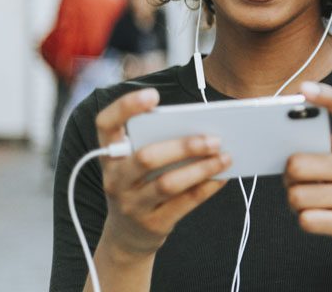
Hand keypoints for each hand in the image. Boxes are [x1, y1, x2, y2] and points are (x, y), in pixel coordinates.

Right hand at [94, 88, 230, 257]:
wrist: (127, 236)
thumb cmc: (141, 184)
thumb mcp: (135, 163)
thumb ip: (157, 142)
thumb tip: (203, 126)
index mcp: (110, 154)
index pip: (106, 124)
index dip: (125, 108)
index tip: (153, 95)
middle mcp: (115, 179)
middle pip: (146, 157)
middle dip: (184, 146)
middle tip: (215, 138)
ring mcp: (130, 204)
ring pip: (167, 183)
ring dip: (201, 168)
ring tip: (226, 156)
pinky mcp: (151, 224)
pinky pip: (183, 204)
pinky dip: (206, 188)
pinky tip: (222, 177)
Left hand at [284, 82, 331, 266]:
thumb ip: (322, 151)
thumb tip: (284, 144)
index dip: (328, 97)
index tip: (304, 89)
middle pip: (298, 164)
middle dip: (289, 176)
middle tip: (298, 181)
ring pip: (297, 196)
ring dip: (295, 202)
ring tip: (312, 201)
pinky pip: (307, 219)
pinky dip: (305, 220)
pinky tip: (320, 218)